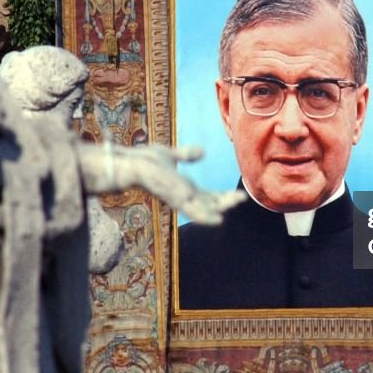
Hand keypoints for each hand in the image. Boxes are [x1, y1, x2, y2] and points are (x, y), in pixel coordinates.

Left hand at [100, 143, 245, 224]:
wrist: (129, 163)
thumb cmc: (144, 160)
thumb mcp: (170, 155)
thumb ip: (186, 155)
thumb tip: (203, 152)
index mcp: (184, 188)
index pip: (208, 197)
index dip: (223, 197)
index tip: (240, 195)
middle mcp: (182, 196)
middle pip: (209, 203)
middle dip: (225, 202)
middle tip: (243, 198)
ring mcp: (178, 198)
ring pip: (203, 208)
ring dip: (219, 208)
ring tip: (235, 204)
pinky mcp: (173, 198)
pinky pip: (192, 210)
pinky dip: (205, 217)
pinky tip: (218, 220)